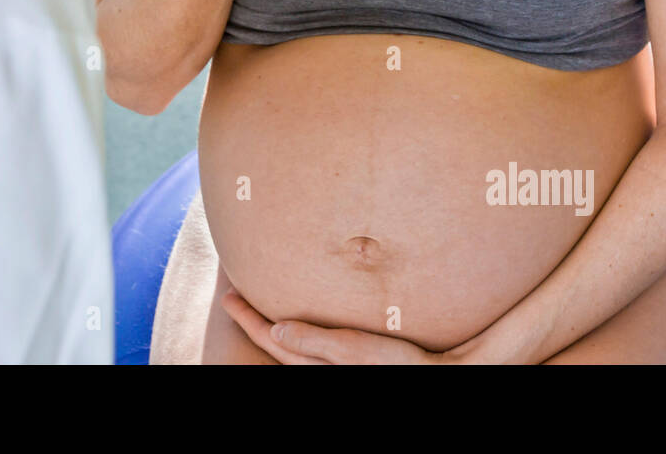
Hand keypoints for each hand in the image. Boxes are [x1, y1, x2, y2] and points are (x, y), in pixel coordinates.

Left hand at [221, 288, 442, 364]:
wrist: (437, 369)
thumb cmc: (397, 361)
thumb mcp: (353, 349)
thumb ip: (315, 341)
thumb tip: (275, 329)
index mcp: (315, 365)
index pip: (271, 339)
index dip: (247, 318)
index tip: (228, 296)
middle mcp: (319, 367)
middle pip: (275, 343)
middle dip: (253, 320)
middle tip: (233, 296)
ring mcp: (332, 365)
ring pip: (291, 344)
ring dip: (272, 323)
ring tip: (259, 302)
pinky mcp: (347, 359)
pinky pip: (310, 344)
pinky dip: (297, 329)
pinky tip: (302, 315)